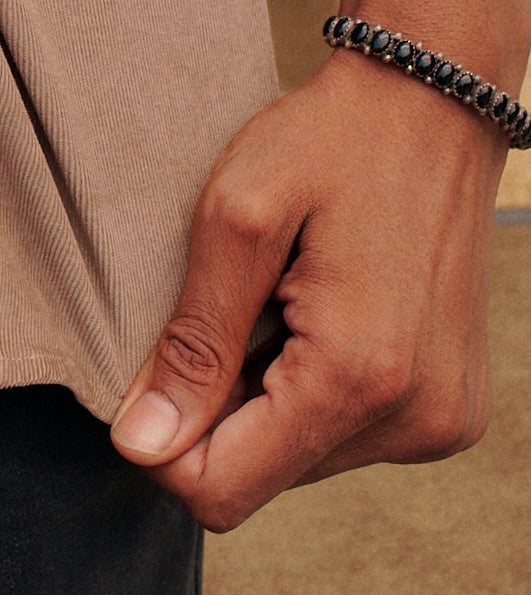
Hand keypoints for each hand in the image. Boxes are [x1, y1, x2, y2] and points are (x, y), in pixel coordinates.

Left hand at [112, 0, 527, 529]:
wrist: (433, 103)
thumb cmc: (331, 143)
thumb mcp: (235, 218)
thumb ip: (191, 342)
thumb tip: (143, 445)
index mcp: (357, 377)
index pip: (223, 490)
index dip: (163, 443)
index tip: (154, 369)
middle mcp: (414, 420)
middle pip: (260, 478)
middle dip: (221, 410)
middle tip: (234, 309)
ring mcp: (441, 422)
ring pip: (301, 461)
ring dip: (268, 397)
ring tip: (285, 302)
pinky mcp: (451, 412)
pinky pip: (348, 437)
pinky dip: (314, 389)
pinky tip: (321, 313)